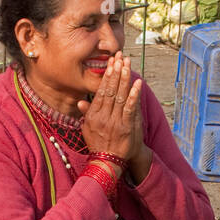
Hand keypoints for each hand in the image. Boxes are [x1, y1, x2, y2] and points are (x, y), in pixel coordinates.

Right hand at [78, 52, 141, 169]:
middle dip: (116, 72)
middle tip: (120, 57)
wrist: (107, 162)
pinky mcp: (126, 127)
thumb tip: (81, 102)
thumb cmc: (98, 144)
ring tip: (128, 64)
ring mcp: (114, 122)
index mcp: (93, 116)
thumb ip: (86, 114)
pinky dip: (134, 95)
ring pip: (120, 96)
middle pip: (111, 90)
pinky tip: (138, 83)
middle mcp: (103, 117)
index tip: (111, 63)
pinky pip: (130, 108)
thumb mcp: (87, 129)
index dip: (107, 76)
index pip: (101, 91)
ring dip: (124, 79)